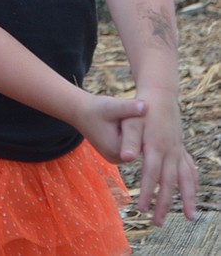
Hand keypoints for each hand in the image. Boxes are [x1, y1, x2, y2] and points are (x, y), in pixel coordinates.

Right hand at [73, 92, 145, 162]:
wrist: (80, 112)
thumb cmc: (95, 108)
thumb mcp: (112, 106)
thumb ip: (129, 107)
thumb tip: (146, 106)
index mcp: (117, 150)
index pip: (142, 141)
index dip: (143, 126)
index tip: (143, 114)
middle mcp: (117, 159)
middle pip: (139, 145)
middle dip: (139, 131)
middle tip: (134, 116)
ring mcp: (116, 158)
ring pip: (135, 146)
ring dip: (136, 134)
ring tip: (129, 120)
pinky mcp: (116, 155)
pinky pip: (129, 146)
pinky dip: (130, 136)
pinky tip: (127, 125)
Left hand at [120, 91, 198, 225]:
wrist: (159, 94)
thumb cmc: (140, 108)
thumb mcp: (129, 120)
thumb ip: (128, 140)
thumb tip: (126, 158)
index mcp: (156, 146)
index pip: (151, 175)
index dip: (147, 193)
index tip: (142, 210)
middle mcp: (170, 151)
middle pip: (169, 183)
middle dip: (165, 204)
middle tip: (158, 223)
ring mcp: (178, 150)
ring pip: (186, 179)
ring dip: (188, 199)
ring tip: (190, 218)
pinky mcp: (180, 148)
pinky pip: (190, 169)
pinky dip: (192, 183)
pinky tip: (192, 193)